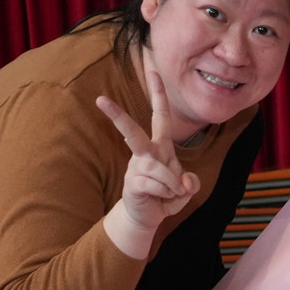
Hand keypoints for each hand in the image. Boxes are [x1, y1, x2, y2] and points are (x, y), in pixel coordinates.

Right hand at [96, 68, 200, 257]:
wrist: (147, 218)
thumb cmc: (165, 197)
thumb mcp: (185, 190)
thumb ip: (190, 183)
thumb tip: (185, 180)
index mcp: (160, 146)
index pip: (160, 116)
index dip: (159, 94)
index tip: (153, 71)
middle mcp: (146, 153)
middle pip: (133, 131)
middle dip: (117, 116)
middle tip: (99, 99)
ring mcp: (136, 168)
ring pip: (160, 169)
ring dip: (173, 185)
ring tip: (170, 194)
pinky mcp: (133, 184)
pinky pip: (157, 185)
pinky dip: (166, 194)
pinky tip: (161, 199)